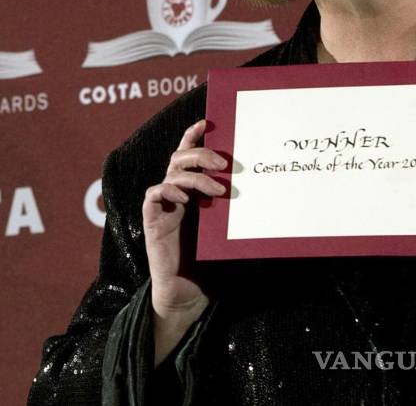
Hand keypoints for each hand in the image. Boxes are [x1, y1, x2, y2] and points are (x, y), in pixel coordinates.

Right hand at [143, 118, 227, 317]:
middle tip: (223, 162)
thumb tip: (262, 190)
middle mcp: (174, 194)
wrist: (187, 293)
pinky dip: (167, 190)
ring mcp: (162, 205)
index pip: (187, 155)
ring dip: (195, 176)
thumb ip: (230, 209)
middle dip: (200, 153)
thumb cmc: (206, 261)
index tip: (208, 122)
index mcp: (189, 191)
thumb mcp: (223, 228)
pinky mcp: (152, 220)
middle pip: (179, 158)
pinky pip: (154, 195)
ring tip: (217, 189)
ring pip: (171, 174)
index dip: (193, 136)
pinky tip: (183, 198)